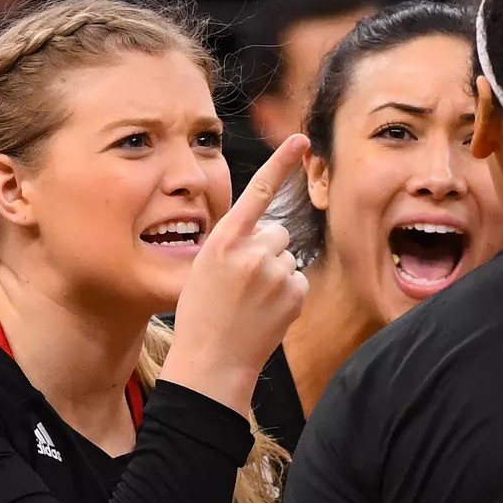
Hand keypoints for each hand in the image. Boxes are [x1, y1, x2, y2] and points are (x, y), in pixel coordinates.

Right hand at [160, 135, 310, 415]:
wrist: (212, 362)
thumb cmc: (202, 314)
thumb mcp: (204, 267)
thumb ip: (234, 242)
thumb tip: (269, 232)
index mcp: (223, 241)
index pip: (258, 191)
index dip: (280, 162)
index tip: (300, 140)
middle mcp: (252, 252)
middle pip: (276, 232)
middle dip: (266, 250)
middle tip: (243, 282)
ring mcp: (275, 274)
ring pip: (286, 256)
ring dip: (275, 272)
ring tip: (251, 300)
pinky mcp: (294, 294)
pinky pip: (297, 279)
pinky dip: (287, 293)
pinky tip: (265, 311)